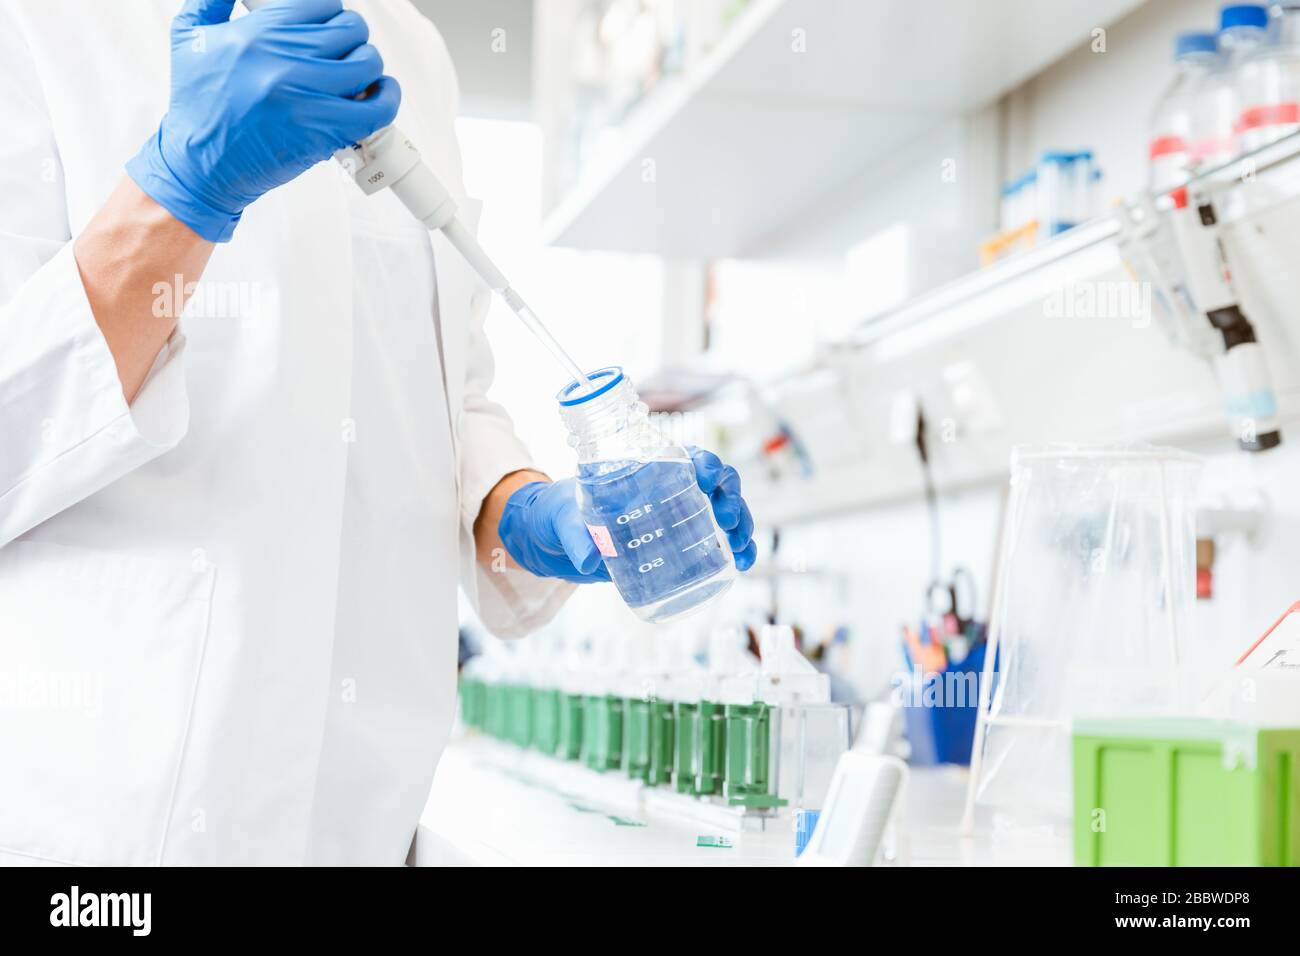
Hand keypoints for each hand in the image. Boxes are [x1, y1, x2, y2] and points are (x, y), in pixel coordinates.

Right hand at [126, 0, 399, 241]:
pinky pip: (377, 108)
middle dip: (352, 38)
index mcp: (257, 33)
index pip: (321, 4)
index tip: (329, 27)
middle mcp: (284, 60)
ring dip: (369, 66)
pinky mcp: (324, 131)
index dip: (330, 14)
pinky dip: (388, 97)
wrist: (200, 164)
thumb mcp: (190, 38)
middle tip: (344, 52)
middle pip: (350, 30)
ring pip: (367, 63)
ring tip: (358, 75)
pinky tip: (381, 93)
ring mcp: (306, 96)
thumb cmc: (198, 105)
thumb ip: (213, 0)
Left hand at [498, 449, 756, 583]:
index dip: (706, 463)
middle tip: (727, 519)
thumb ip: (576, 535)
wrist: (558, 541)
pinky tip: (741, 565)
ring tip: (742, 551)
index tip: (705, 478)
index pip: (689, 457)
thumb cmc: (562, 514)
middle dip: (732, 497)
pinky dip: (736, 551)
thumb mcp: (565, 520)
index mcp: (649, 470)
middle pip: (719, 484)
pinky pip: (719, 543)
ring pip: (726, 512)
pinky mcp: (681, 546)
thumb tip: (588, 558)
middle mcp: (672, 490)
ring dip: (742, 527)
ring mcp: (680, 518)